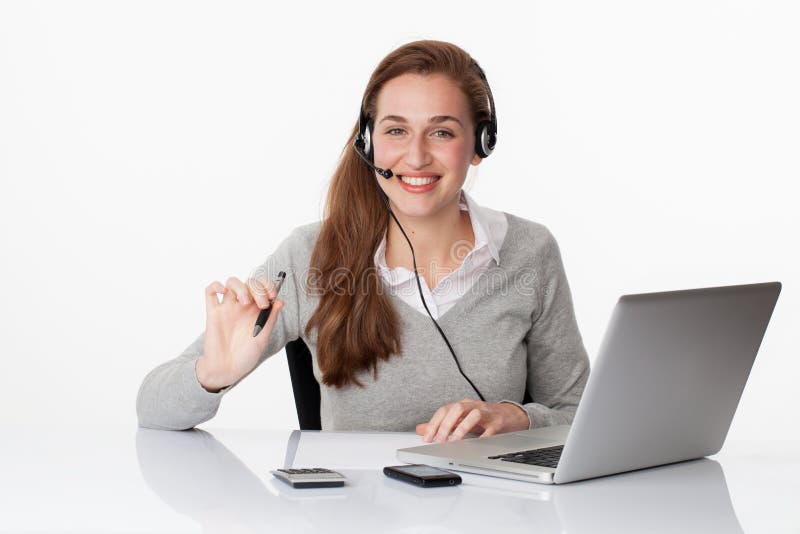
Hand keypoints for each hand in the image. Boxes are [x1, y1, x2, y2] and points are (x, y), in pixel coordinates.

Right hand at [195, 275, 283, 391]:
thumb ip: (271, 319)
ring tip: (244, 302)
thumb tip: (280, 301)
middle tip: (261, 304)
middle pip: (249, 282)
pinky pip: (209, 292)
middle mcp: (242, 306)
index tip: (272, 296)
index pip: (263, 287)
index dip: (268, 286)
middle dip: (258, 289)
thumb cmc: (246, 355)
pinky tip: (222, 291)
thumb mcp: (263, 338)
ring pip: (231, 282)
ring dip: (240, 286)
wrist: (227, 369)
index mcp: (256, 310)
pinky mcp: (213, 313)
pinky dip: (215, 285)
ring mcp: (227, 308)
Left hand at [415, 399, 528, 442]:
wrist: (511, 415)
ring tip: (454, 442)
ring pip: (473, 415)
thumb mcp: (461, 419)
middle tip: (439, 441)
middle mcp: (473, 406)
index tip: (427, 438)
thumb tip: (421, 429)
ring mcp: (487, 414)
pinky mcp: (498, 423)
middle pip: (457, 409)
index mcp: (462, 405)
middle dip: (446, 425)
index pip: (444, 410)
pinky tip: (474, 446)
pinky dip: (482, 438)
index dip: (434, 423)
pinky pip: (490, 430)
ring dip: (461, 428)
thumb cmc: (483, 418)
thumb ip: (442, 424)